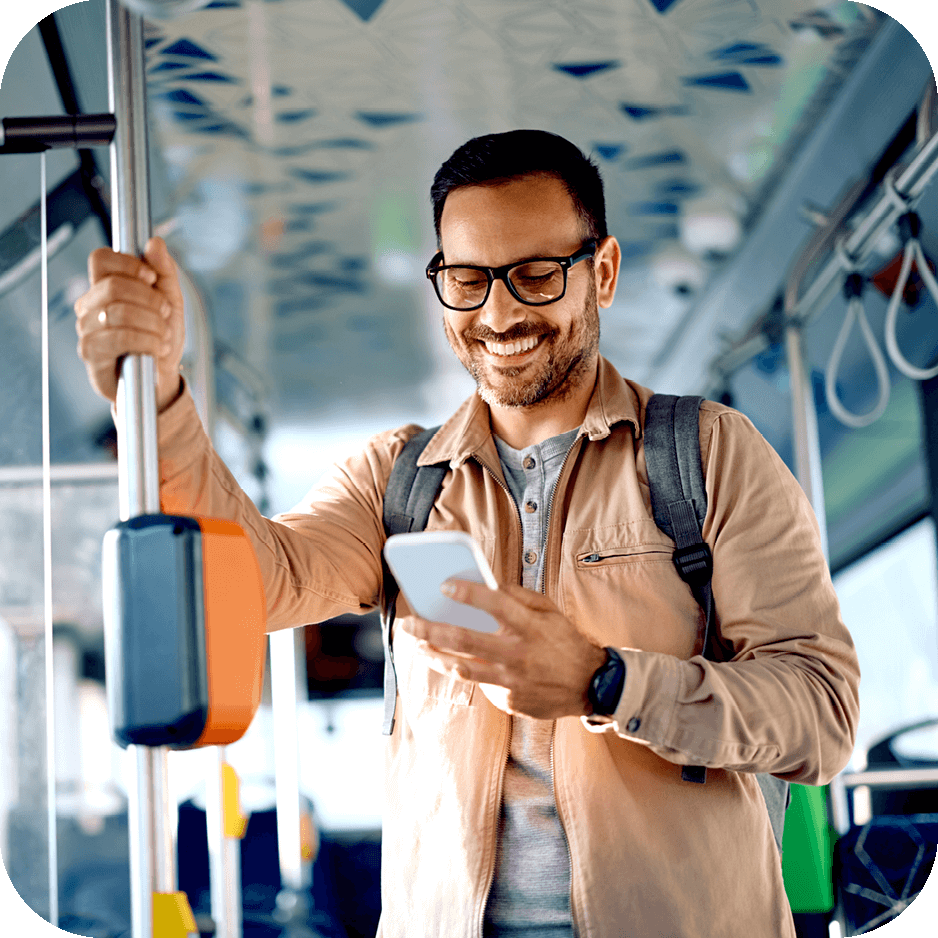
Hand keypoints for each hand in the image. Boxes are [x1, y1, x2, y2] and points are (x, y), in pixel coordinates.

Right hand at [74, 236, 184, 410]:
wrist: (161, 379)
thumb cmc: (161, 338)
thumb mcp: (171, 302)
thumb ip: (164, 272)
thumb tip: (155, 243)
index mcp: (104, 287)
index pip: (101, 259)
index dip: (129, 264)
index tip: (151, 278)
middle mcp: (89, 306)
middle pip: (113, 286)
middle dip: (150, 300)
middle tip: (164, 313)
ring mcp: (87, 330)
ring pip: (119, 312)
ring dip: (153, 324)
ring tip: (164, 335)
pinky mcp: (92, 354)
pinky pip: (120, 338)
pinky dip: (148, 342)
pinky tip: (157, 349)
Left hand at [402, 580, 606, 719]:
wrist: (589, 685)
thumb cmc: (564, 641)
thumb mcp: (549, 610)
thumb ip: (518, 597)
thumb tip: (486, 585)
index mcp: (529, 626)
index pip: (495, 604)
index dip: (468, 593)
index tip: (443, 586)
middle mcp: (517, 653)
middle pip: (463, 639)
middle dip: (429, 629)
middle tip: (407, 623)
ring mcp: (510, 680)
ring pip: (460, 668)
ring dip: (433, 656)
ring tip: (417, 645)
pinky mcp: (508, 701)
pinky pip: (480, 684)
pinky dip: (468, 672)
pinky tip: (457, 663)